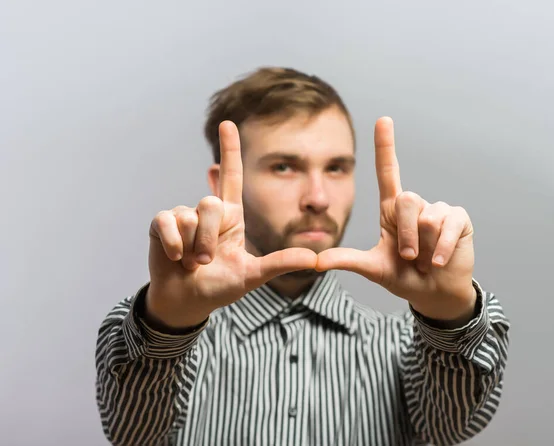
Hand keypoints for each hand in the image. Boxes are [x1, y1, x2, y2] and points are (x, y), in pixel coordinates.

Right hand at [146, 121, 317, 328]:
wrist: (188, 302)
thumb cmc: (220, 286)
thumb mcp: (252, 275)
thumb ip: (280, 264)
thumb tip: (315, 259)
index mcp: (231, 216)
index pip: (232, 176)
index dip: (229, 149)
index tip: (228, 123)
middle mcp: (207, 211)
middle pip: (210, 203)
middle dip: (209, 239)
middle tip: (206, 262)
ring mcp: (183, 216)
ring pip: (189, 217)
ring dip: (192, 247)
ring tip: (191, 263)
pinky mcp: (161, 224)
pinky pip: (167, 222)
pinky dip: (173, 244)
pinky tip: (175, 258)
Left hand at [316, 117, 476, 322]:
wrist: (434, 293)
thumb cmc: (403, 277)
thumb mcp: (373, 268)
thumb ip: (347, 261)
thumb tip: (316, 262)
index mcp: (392, 210)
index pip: (388, 172)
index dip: (385, 146)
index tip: (383, 120)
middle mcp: (415, 205)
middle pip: (407, 199)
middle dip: (406, 235)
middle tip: (410, 259)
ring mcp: (439, 211)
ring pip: (428, 216)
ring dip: (425, 246)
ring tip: (428, 260)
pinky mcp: (459, 219)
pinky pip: (449, 226)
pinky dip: (442, 249)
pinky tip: (441, 262)